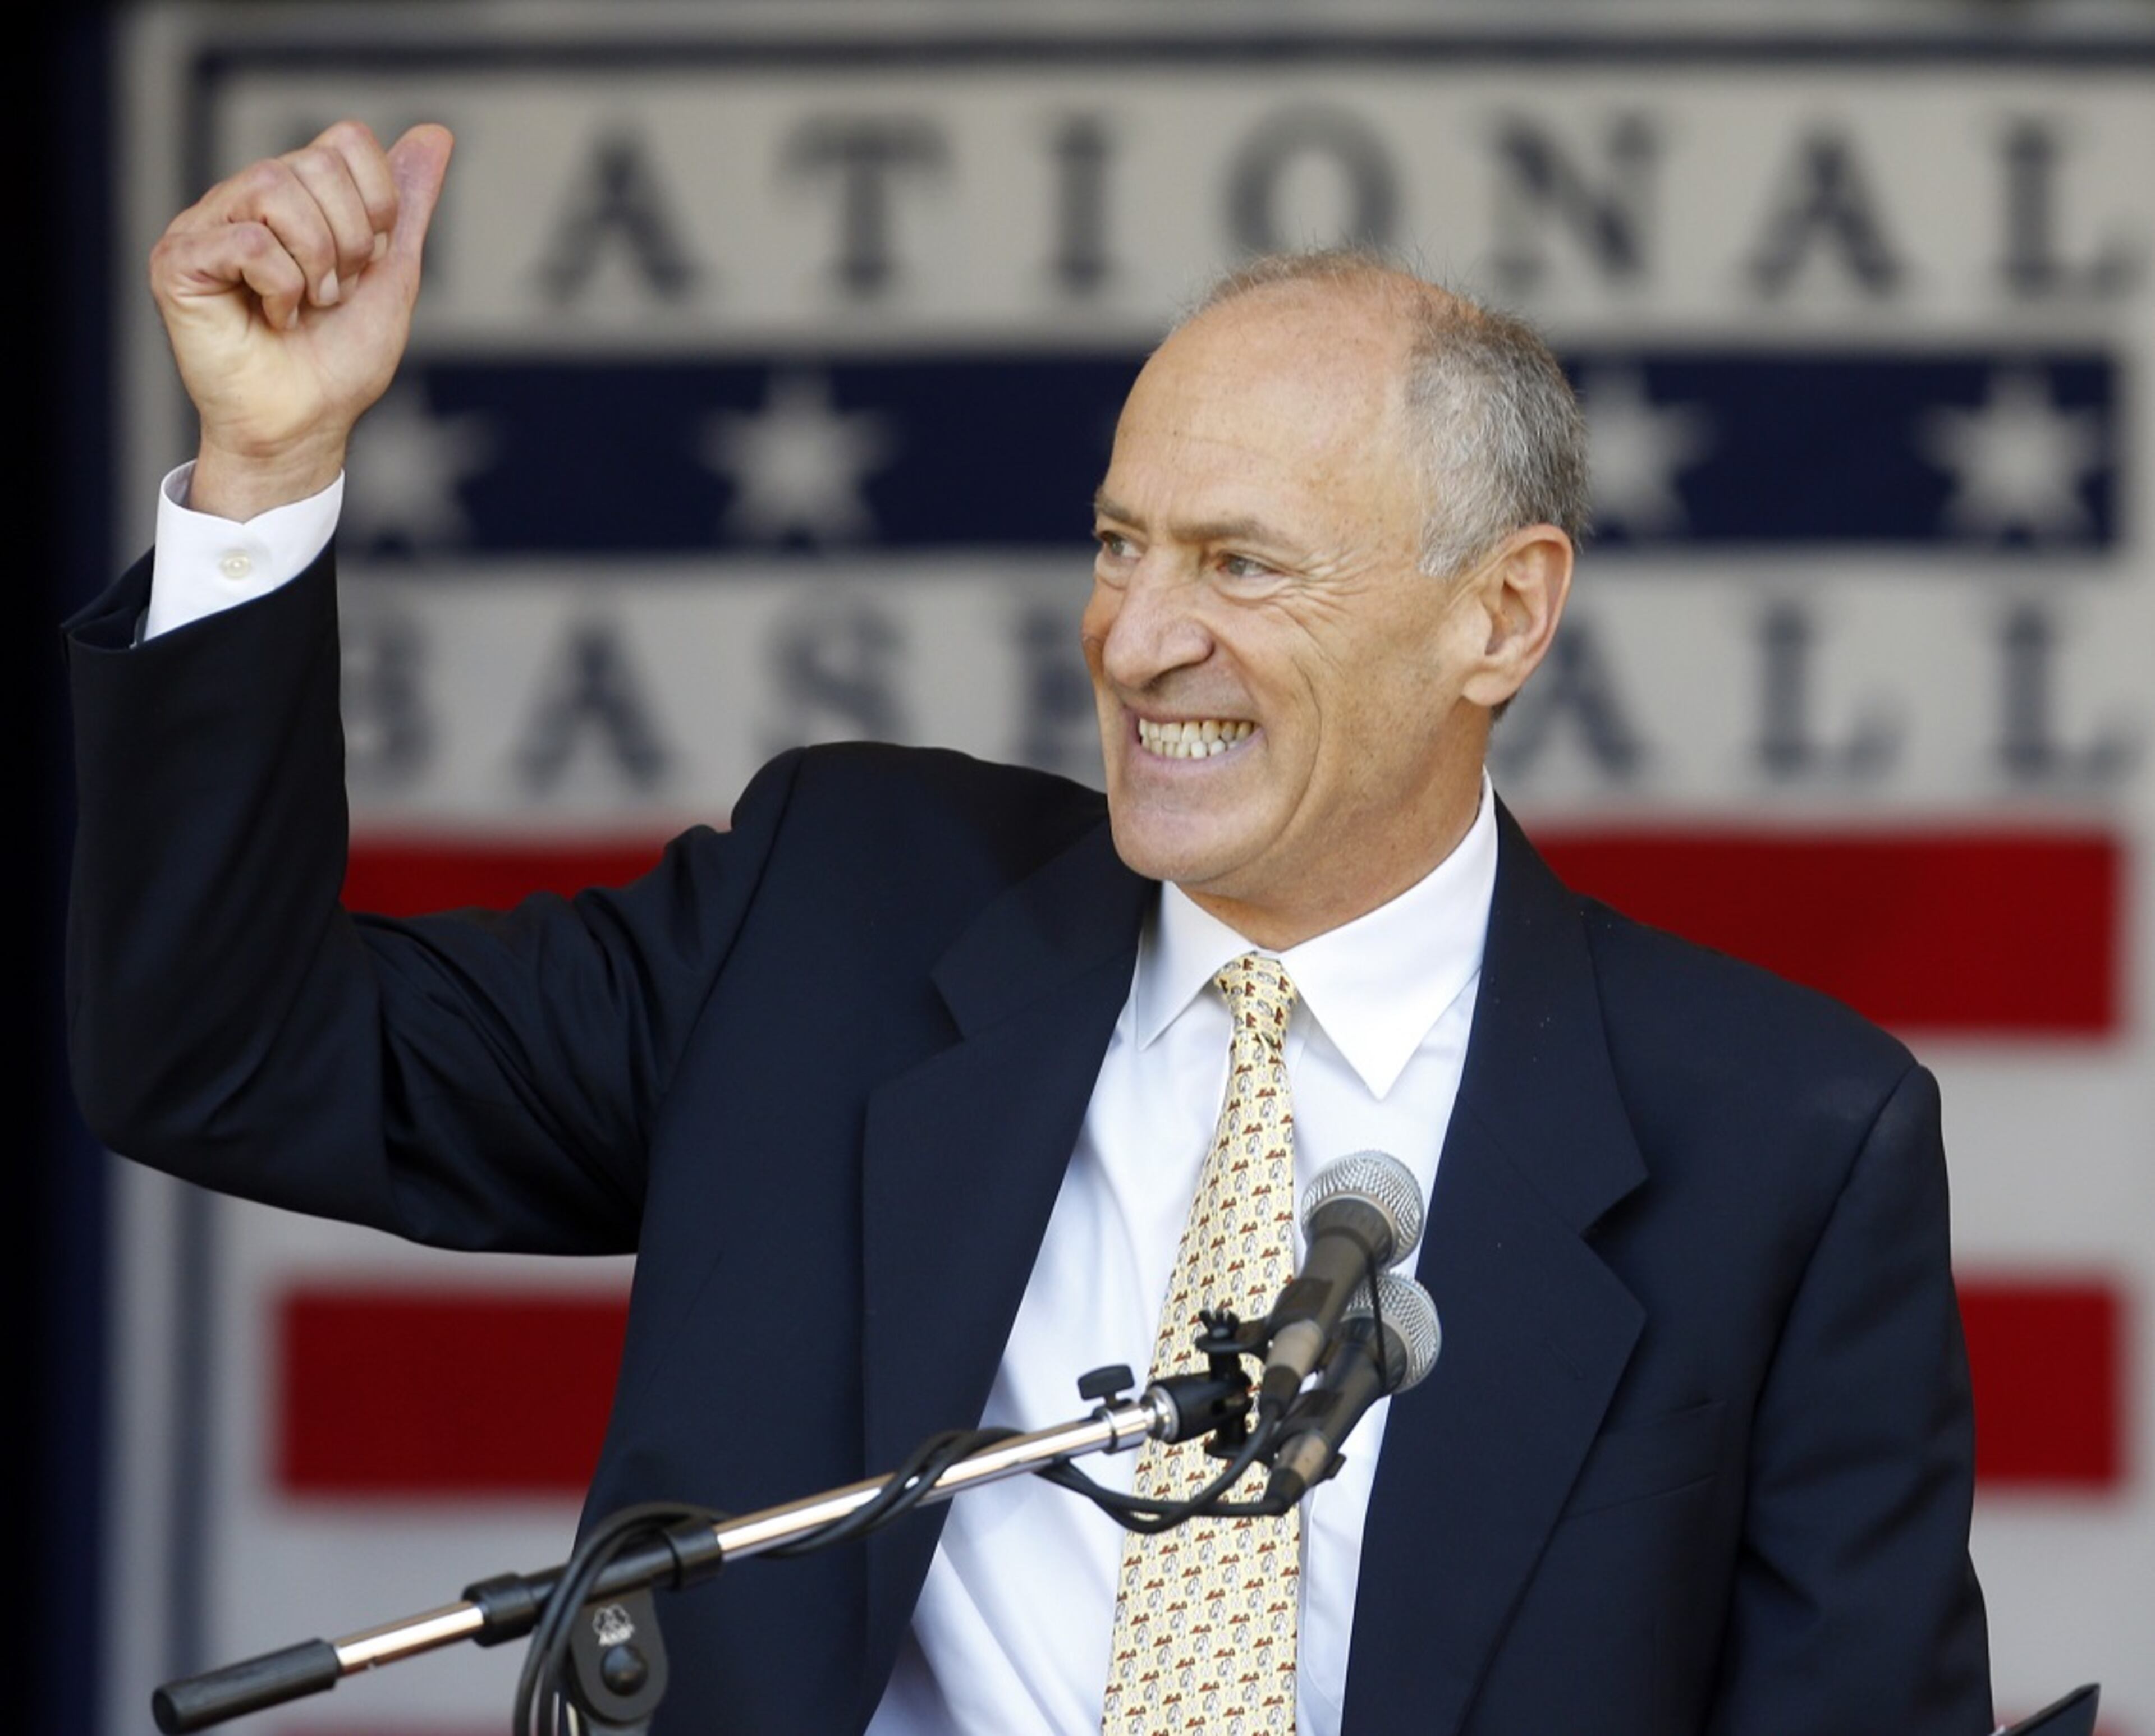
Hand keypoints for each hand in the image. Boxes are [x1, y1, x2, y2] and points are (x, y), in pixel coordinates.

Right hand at [149, 120, 453, 519]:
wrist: (304, 426)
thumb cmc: (340, 361)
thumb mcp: (392, 275)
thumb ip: (409, 206)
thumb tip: (435, 133)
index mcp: (297, 197)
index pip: (346, 141)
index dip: (377, 205)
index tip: (369, 264)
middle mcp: (247, 200)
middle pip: (311, 161)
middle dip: (349, 240)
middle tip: (336, 293)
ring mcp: (208, 226)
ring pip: (273, 185)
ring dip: (315, 259)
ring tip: (308, 305)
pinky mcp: (180, 259)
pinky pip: (245, 237)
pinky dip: (280, 286)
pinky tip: (273, 319)